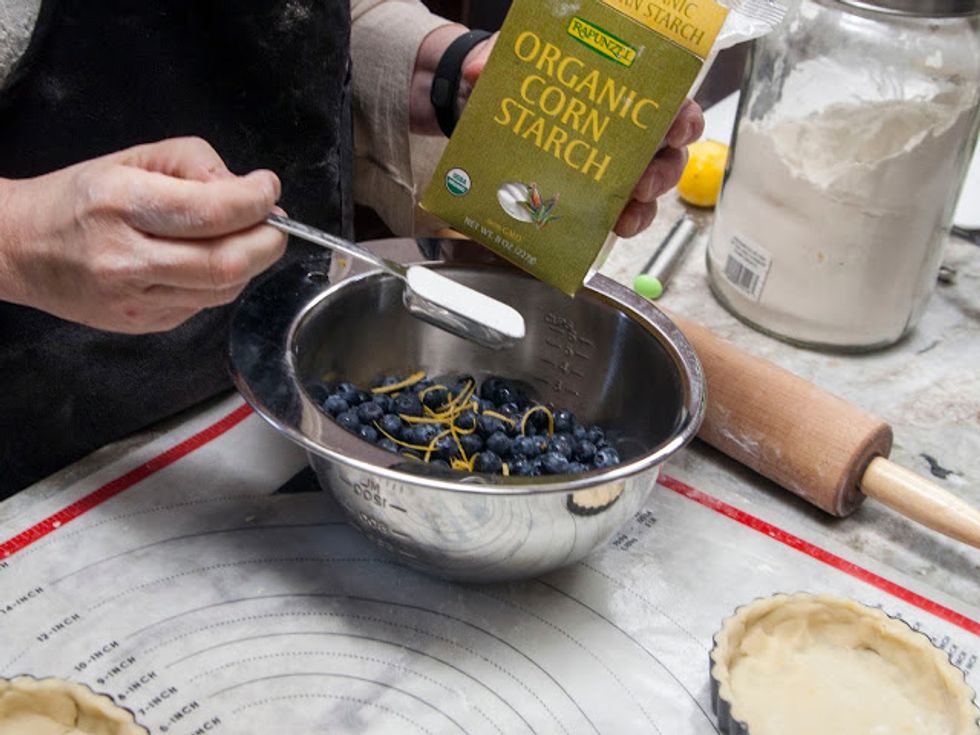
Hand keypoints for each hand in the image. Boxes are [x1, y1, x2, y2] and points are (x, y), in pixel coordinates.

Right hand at [0, 137, 285, 332]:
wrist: (18, 249)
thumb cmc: (78, 199)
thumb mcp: (133, 158)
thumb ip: (196, 164)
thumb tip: (247, 189)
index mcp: (121, 204)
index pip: (212, 212)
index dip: (255, 201)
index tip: (268, 189)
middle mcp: (126, 258)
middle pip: (227, 263)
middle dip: (269, 241)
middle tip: (274, 222)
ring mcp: (134, 300)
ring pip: (223, 290)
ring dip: (250, 263)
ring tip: (243, 237)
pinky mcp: (143, 325)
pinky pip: (205, 305)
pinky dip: (222, 282)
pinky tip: (207, 261)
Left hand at [462, 38, 703, 237]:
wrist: (486, 113)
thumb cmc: (520, 83)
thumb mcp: (514, 63)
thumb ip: (499, 58)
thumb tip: (476, 70)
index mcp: (624, 96)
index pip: (671, 104)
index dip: (683, 118)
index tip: (675, 130)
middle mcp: (628, 136)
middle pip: (668, 155)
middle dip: (663, 172)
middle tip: (644, 183)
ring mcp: (613, 170)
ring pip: (648, 192)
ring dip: (644, 207)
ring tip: (626, 218)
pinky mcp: (591, 199)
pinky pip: (617, 216)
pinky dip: (618, 225)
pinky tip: (609, 231)